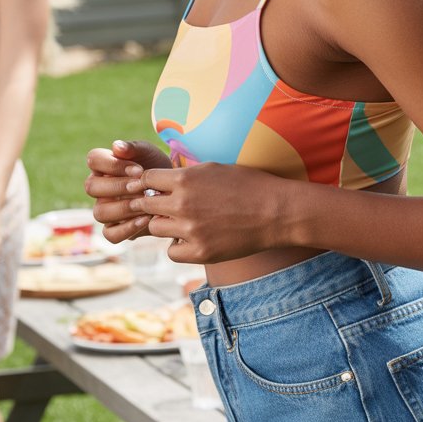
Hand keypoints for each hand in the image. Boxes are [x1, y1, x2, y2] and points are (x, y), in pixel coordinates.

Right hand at [85, 139, 172, 243]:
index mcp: (102, 166)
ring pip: (100, 212)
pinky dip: (127, 229)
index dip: (114, 165)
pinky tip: (146, 219)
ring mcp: (105, 209)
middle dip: (118, 187)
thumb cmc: (156, 167)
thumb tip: (116, 146)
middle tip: (141, 187)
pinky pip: (110, 234)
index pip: (93, 159)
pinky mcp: (115, 229)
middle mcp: (99, 188)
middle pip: (91, 187)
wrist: (173, 190)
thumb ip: (134, 148)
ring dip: (124, 208)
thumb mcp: (149, 153)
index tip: (138, 170)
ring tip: (146, 204)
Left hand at [129, 162, 288, 263]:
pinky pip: (172, 252)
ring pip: (155, 228)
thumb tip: (160, 181)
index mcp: (185, 179)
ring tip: (183, 222)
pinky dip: (178, 246)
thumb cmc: (249, 185)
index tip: (157, 187)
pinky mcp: (200, 252)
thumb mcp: (214, 168)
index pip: (146, 179)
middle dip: (152, 203)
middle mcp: (182, 205)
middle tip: (165, 206)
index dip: (150, 183)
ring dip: (165, 224)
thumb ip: (186, 174)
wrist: (277, 212)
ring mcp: (190, 231)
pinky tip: (192, 239)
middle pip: (145, 205)